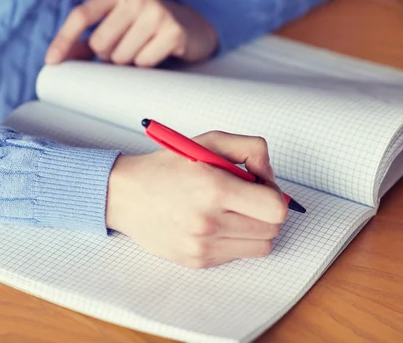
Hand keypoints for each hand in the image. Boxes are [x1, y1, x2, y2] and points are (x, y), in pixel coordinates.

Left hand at [45, 0, 217, 66]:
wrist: (194, 29)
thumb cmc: (149, 30)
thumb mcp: (119, 26)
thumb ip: (89, 40)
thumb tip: (59, 58)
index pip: (82, 15)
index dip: (64, 39)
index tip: (52, 61)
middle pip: (100, 43)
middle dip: (109, 55)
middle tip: (127, 49)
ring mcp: (156, 12)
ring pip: (121, 57)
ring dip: (129, 62)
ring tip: (144, 49)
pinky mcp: (173, 32)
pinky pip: (144, 62)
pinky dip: (148, 65)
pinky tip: (159, 53)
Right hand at [106, 131, 287, 268]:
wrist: (126, 195)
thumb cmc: (168, 167)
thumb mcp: (210, 141)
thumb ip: (251, 150)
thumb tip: (271, 178)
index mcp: (215, 189)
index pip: (276, 209)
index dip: (276, 196)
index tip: (262, 188)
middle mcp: (209, 221)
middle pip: (272, 229)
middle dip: (267, 212)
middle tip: (248, 198)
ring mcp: (203, 245)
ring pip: (260, 246)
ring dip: (254, 228)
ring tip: (233, 211)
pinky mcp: (197, 261)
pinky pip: (237, 255)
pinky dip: (235, 240)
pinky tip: (216, 223)